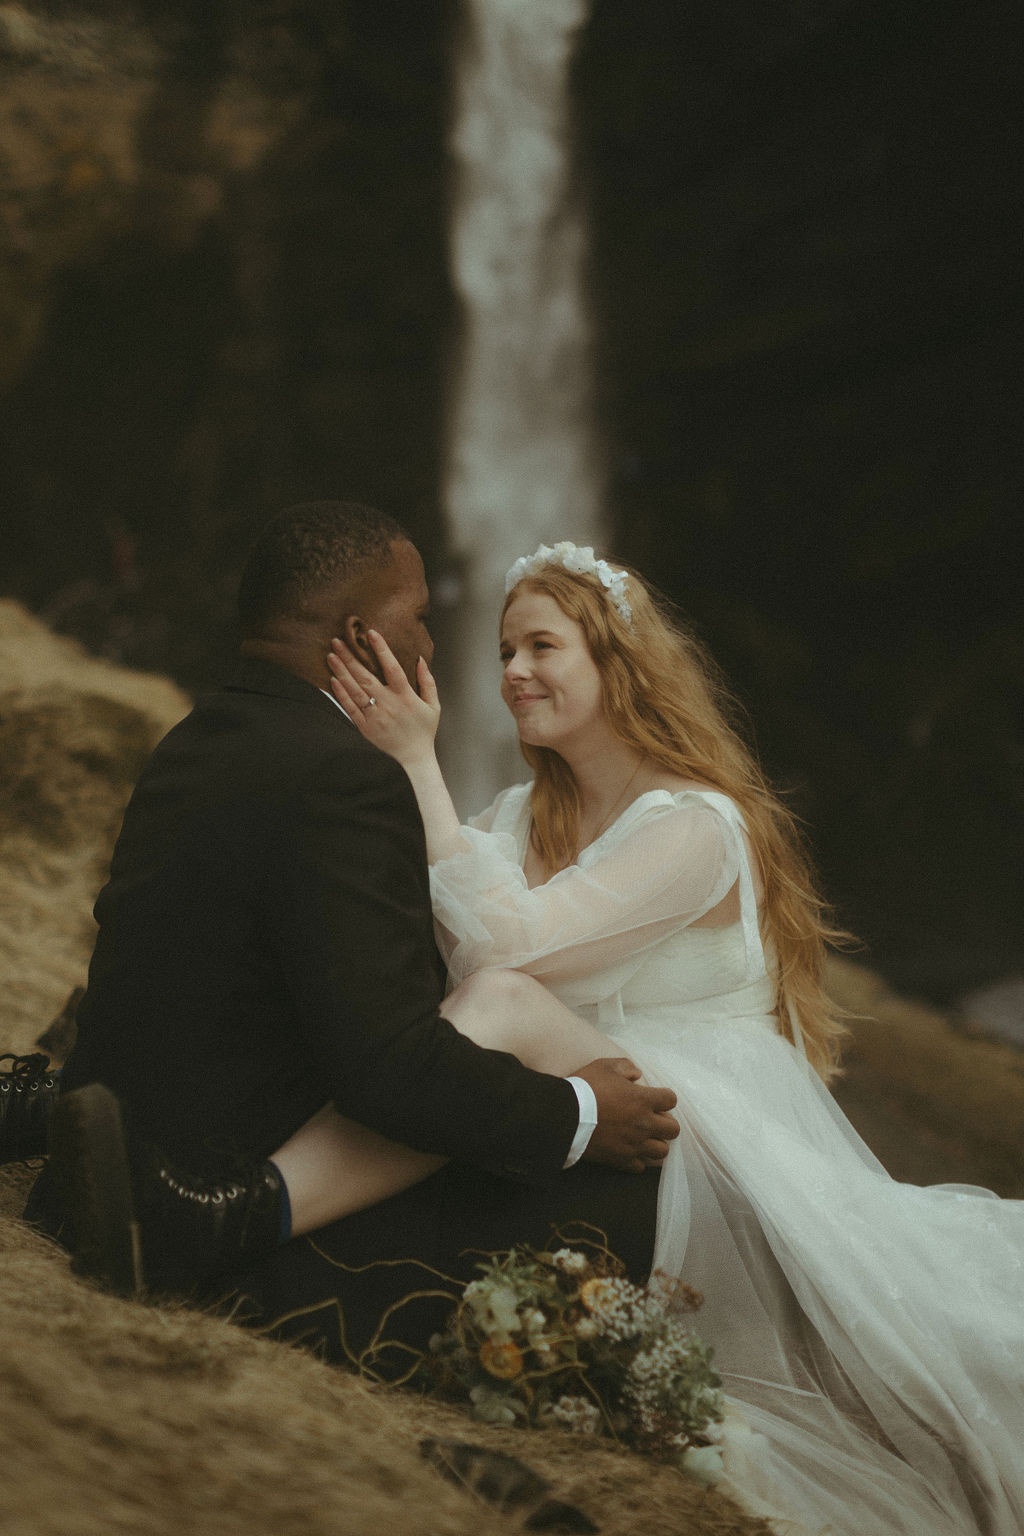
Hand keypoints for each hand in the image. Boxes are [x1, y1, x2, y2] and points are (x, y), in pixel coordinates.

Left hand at [327, 631, 439, 767]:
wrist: (414, 757)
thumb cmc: (424, 730)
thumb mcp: (434, 705)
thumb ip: (427, 681)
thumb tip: (419, 658)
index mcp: (405, 697)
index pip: (392, 668)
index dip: (382, 650)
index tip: (371, 633)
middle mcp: (388, 705)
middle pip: (366, 677)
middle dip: (350, 658)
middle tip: (337, 641)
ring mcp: (375, 717)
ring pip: (355, 691)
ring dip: (341, 672)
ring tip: (331, 656)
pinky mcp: (366, 728)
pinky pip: (350, 709)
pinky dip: (341, 694)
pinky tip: (333, 680)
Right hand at [575, 1057, 678, 1173]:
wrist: (564, 1116)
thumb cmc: (585, 1088)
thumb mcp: (604, 1066)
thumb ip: (626, 1067)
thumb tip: (637, 1075)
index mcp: (643, 1100)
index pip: (671, 1099)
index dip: (664, 1097)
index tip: (653, 1098)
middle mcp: (644, 1124)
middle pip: (673, 1129)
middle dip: (665, 1123)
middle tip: (652, 1118)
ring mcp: (634, 1144)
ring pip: (662, 1151)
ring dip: (655, 1142)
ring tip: (643, 1136)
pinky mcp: (621, 1160)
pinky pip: (640, 1166)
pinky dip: (637, 1158)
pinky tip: (629, 1149)